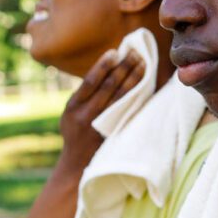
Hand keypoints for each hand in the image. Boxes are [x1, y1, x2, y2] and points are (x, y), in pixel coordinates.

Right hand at [56, 49, 144, 173]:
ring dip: (134, 79)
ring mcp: (102, 126)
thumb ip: (85, 97)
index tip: (115, 52)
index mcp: (73, 107)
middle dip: (123, 68)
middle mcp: (87, 116)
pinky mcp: (115, 134)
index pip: (90, 82)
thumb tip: (107, 71)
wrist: (78, 165)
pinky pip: (129, 112)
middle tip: (136, 54)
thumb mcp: (72, 115)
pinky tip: (146, 86)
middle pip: (108, 87)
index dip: (103, 66)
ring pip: (121, 98)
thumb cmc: (77, 134)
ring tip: (143, 64)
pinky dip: (137, 97)